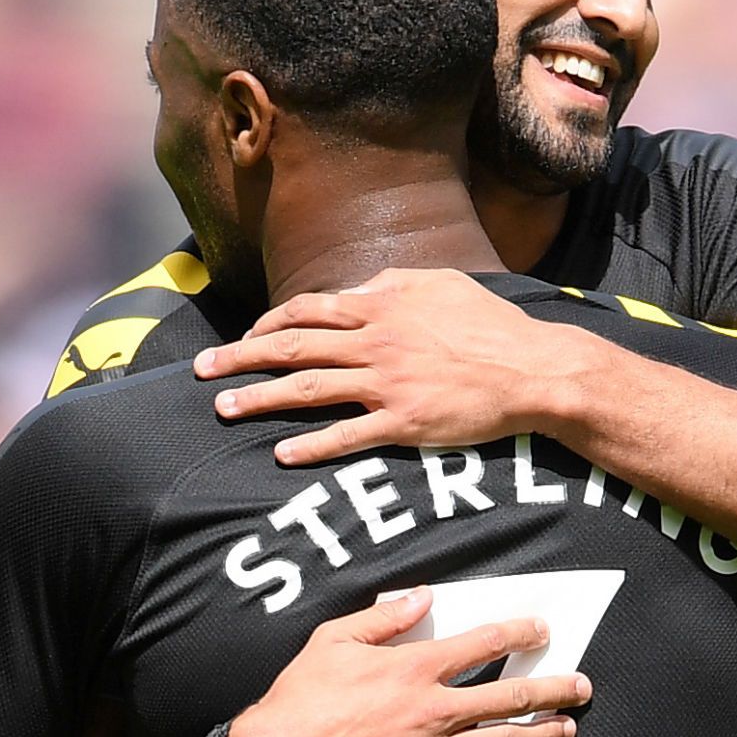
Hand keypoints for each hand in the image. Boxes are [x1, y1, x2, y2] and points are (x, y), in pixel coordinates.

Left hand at [197, 268, 602, 464]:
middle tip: (202, 372)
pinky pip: (347, 436)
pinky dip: (311, 445)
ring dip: (259, 400)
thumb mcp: (442, 284)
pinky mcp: (405, 422)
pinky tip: (282, 454)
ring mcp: (388, 383)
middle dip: (240, 358)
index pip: (308, 311)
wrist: (533, 369)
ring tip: (223, 410)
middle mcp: (376, 342)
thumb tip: (359, 288)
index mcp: (382, 306)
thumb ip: (394, 283)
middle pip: (292, 347)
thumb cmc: (491, 325)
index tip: (246, 336)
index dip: (268, 323)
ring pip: (308, 389)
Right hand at [230, 586, 589, 736]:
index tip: (540, 628)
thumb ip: (384, 618)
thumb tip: (421, 597)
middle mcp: (434, 710)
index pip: (484, 643)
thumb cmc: (302, 701)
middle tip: (580, 684)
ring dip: (541, 733)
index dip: (519, 632)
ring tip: (568, 728)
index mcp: (414, 669)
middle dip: (551, 688)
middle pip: (510, 696)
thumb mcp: (334, 642)